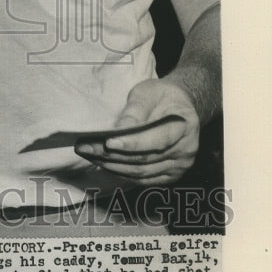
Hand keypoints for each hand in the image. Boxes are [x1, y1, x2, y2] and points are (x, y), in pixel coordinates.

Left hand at [75, 78, 199, 185]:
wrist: (179, 106)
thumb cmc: (161, 96)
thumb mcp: (148, 93)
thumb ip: (135, 111)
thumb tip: (119, 130)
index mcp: (185, 126)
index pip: (157, 140)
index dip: (132, 144)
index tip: (108, 142)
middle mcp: (186, 151)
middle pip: (145, 159)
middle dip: (112, 155)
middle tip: (86, 148)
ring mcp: (179, 167)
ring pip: (141, 172)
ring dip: (112, 166)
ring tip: (89, 155)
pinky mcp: (170, 176)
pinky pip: (143, 179)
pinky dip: (121, 173)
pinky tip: (104, 164)